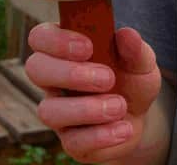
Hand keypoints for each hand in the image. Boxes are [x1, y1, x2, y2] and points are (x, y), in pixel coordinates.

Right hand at [26, 23, 162, 163]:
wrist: (139, 117)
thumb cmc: (132, 79)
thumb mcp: (140, 61)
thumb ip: (135, 48)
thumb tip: (127, 34)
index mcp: (66, 49)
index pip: (41, 36)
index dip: (57, 40)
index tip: (88, 47)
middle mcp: (54, 79)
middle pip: (35, 68)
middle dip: (70, 73)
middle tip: (107, 78)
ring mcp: (59, 110)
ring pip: (49, 110)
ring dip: (87, 109)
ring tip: (119, 106)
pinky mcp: (70, 141)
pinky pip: (73, 141)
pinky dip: (101, 134)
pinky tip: (124, 128)